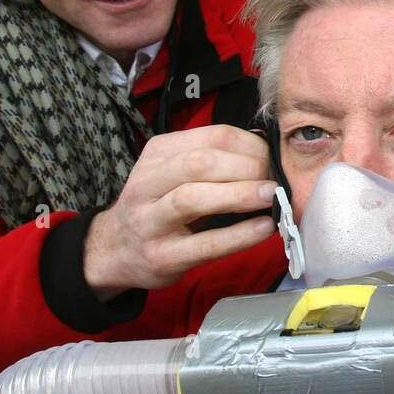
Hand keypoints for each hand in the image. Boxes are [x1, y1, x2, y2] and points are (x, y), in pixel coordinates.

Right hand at [84, 125, 276, 298]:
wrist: (116, 249)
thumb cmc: (159, 206)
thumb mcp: (176, 172)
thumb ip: (214, 159)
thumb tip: (267, 151)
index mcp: (158, 154)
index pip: (212, 137)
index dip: (251, 146)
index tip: (275, 158)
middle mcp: (147, 184)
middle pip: (199, 164)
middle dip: (246, 168)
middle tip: (276, 178)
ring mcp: (150, 222)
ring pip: (192, 199)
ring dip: (239, 195)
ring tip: (271, 196)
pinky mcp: (161, 256)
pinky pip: (204, 244)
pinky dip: (238, 235)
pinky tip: (263, 228)